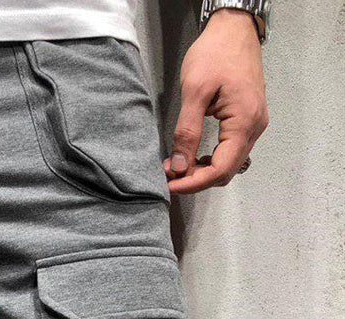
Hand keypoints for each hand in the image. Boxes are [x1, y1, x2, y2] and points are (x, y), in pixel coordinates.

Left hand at [166, 9, 268, 194]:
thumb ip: (187, 131)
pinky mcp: (247, 119)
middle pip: (226, 171)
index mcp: (244, 121)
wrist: (234, 29)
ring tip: (176, 165)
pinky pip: (231, 151)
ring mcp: (254, 124)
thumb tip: (180, 165)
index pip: (220, 169)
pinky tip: (192, 156)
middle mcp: (255, 127)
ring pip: (229, 163)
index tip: (169, 184)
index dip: (193, 183)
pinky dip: (210, 159)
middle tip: (168, 175)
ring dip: (202, 171)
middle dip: (196, 179)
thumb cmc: (215, 53)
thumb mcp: (195, 91)